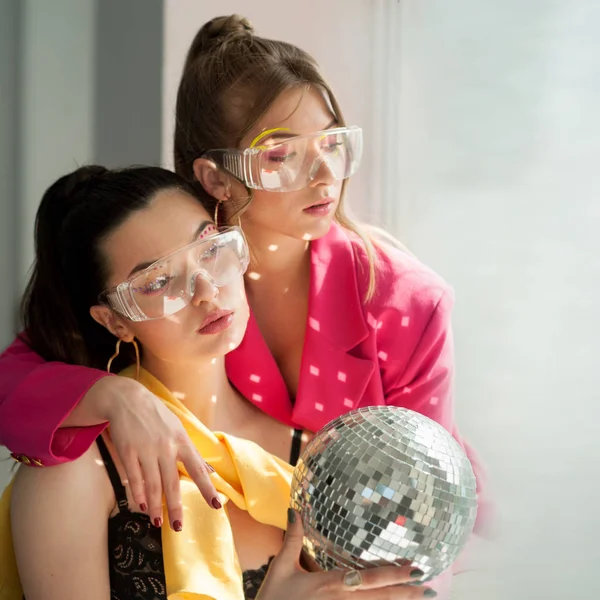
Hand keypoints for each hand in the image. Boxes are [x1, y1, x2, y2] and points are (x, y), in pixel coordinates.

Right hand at [96, 376, 220, 530]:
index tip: (216, 505)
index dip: (207, 488)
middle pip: (172, 483)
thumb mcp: (178, 428)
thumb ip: (191, 451)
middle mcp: (166, 447)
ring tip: (157, 522)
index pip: (198, 469)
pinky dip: (137, 494)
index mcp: (182, 441)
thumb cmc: (156, 416)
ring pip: (152, 485)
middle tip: (178, 527)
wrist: (128, 399)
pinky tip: (140, 506)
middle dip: (176, 507)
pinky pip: (134, 478)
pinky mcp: (128, 451)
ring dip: (154, 507)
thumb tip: (209, 470)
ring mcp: (146, 450)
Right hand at [257, 510, 436, 598]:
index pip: (368, 579)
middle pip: (380, 598)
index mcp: (329, 584)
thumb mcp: (283, 567)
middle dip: (406, 593)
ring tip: (422, 598)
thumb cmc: (274, 599)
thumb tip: (295, 511)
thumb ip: (293, 538)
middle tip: (429, 588)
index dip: (393, 575)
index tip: (414, 569)